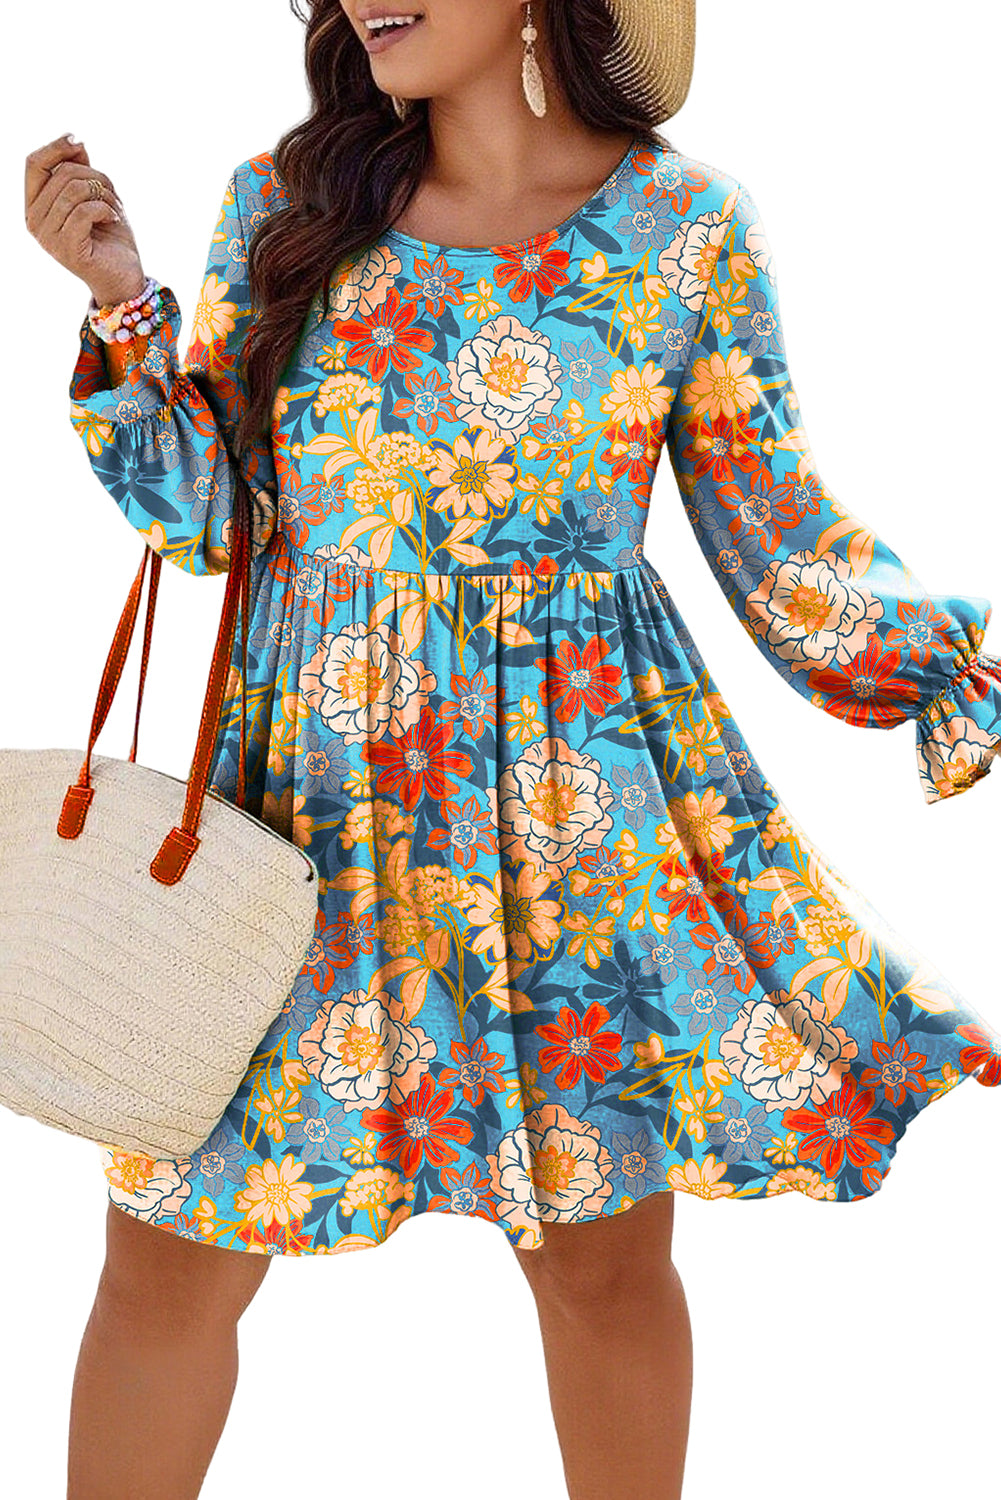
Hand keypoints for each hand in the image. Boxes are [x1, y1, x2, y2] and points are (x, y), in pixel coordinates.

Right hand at [25, 133, 145, 307]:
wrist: (124, 276)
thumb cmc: (109, 236)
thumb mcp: (95, 196)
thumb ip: (80, 171)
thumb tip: (74, 141)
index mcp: (35, 206)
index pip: (34, 164)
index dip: (56, 147)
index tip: (78, 141)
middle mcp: (34, 221)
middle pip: (62, 174)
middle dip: (95, 177)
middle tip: (112, 195)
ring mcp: (48, 237)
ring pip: (73, 190)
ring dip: (104, 194)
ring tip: (114, 209)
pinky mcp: (66, 248)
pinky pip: (84, 210)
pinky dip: (106, 209)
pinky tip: (113, 220)